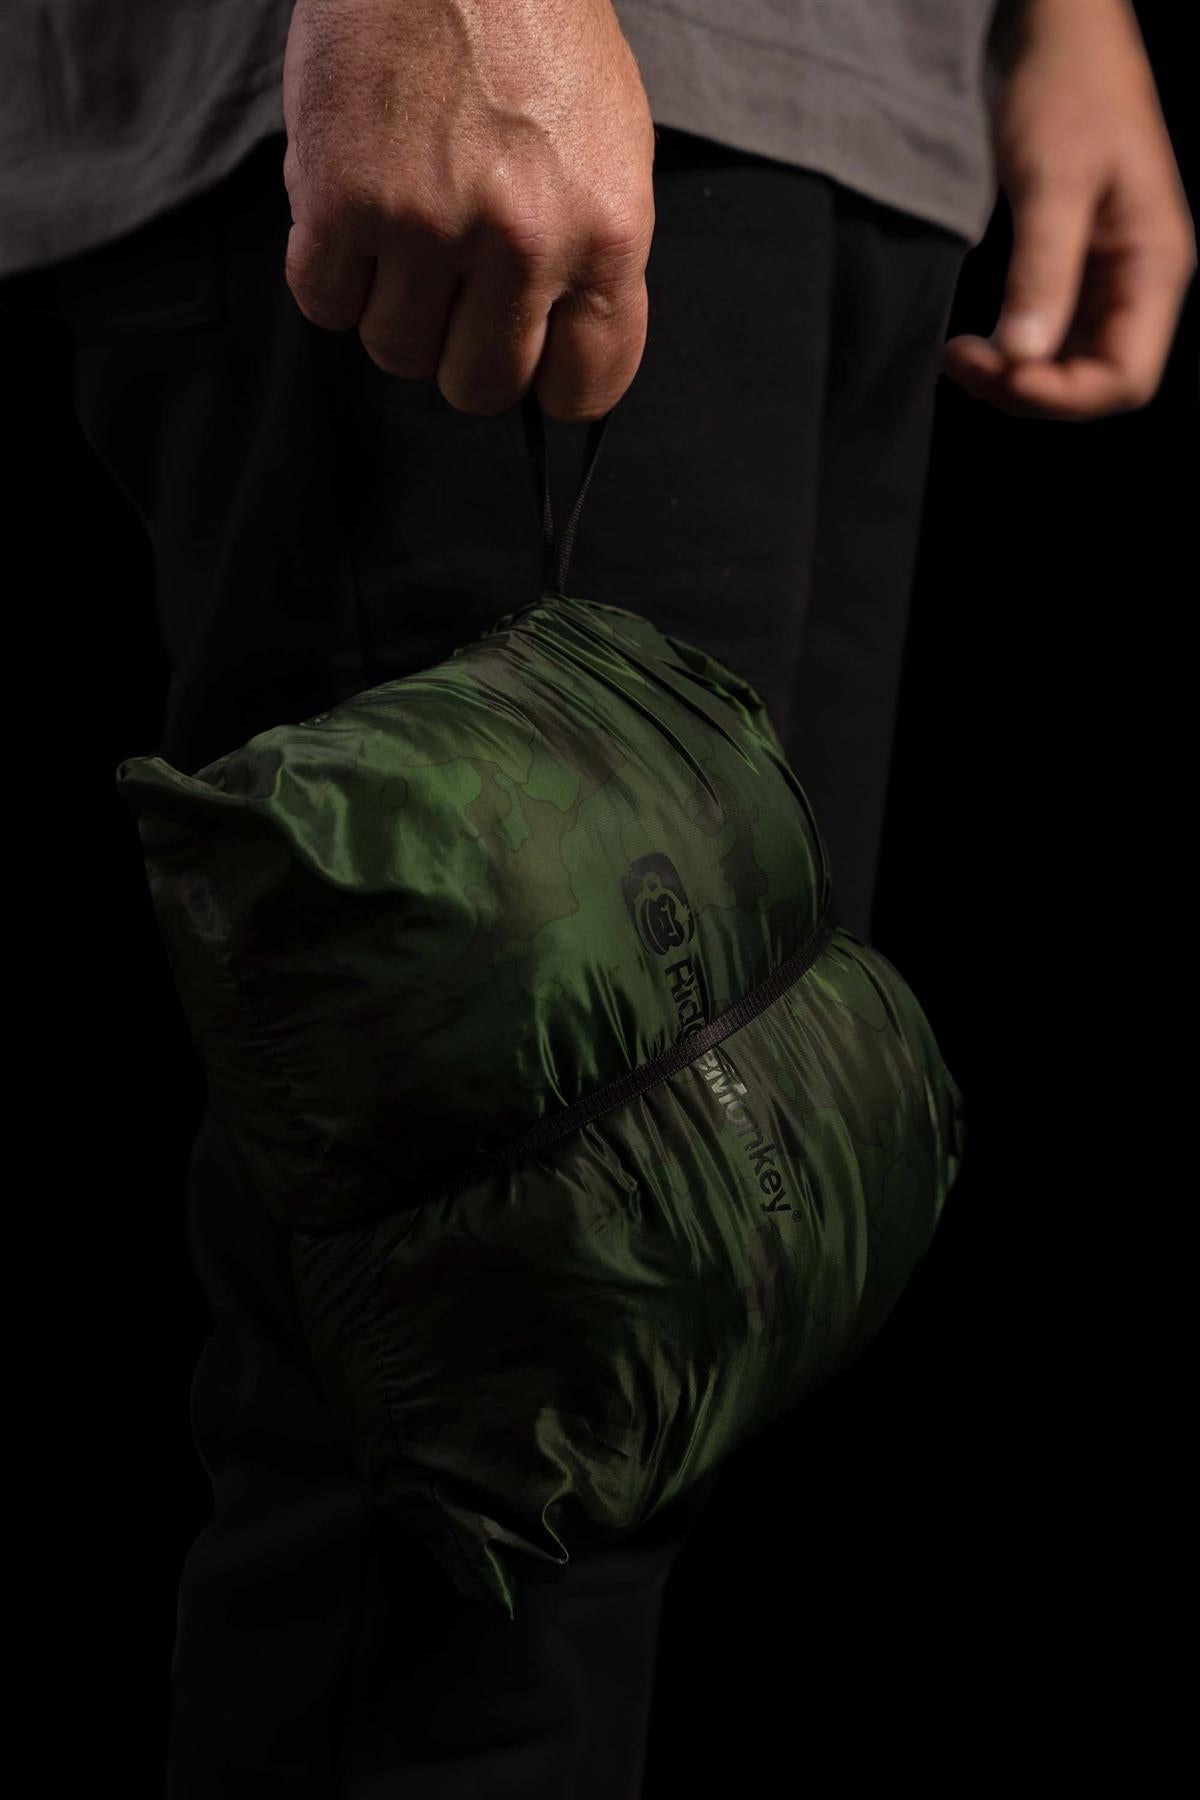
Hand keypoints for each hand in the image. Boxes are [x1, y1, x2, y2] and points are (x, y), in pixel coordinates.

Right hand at [282, 0, 656, 420]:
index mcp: (607, 231)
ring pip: (395, 352)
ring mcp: (426, 223)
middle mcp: (522, 240)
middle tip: (452, 292)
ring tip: (403, 229)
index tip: (528, 360)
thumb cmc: (532, 28)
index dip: (549, 383)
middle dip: (460, 353)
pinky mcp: (339, 199)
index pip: (585, 386)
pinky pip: (324, 303)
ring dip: (392, 307)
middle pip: (477, 387)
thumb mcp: (609, 146)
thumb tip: (553, 352)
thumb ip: (589, 258)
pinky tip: (352, 213)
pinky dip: (331, 272)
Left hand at [941, 0, 1195, 419]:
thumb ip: (1041, 271)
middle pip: (1095, 382)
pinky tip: (972, 342)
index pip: (1124, 379)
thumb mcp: (1051, 180)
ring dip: (1014, 377)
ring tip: (959, 356)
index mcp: (1155, 265)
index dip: (1063, 397)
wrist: (1055, 28)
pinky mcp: (1072, 267)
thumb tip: (1023, 356)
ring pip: (1067, 366)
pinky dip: (1011, 351)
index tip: (1001, 374)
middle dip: (1030, 390)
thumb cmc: (1067, 86)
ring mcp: (1107, 278)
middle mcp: (1139, 281)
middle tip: (964, 363)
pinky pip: (1048, 335)